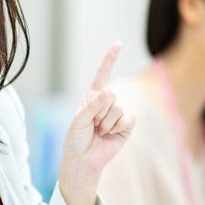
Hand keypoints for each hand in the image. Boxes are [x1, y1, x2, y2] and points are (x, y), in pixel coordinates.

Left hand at [60, 42, 135, 182]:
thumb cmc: (76, 140)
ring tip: (99, 131)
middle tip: (92, 125)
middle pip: (111, 95)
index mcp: (92, 98)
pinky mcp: (126, 126)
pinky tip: (110, 134)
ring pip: (118, 107)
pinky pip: (128, 118)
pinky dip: (118, 127)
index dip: (110, 59)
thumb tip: (110, 91)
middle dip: (100, 111)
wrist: (83, 161)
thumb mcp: (79, 120)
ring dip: (106, 122)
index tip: (118, 44)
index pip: (102, 75)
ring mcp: (117, 114)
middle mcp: (106, 103)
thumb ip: (93, 105)